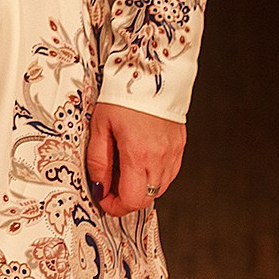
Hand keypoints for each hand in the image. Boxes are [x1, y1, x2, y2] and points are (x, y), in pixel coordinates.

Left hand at [84, 101, 184, 217]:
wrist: (150, 72)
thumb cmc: (122, 96)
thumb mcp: (100, 126)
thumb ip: (98, 160)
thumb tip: (98, 187)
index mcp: (138, 155)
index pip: (131, 200)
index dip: (115, 206)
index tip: (103, 199)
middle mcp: (160, 158)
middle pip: (146, 198)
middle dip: (126, 199)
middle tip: (110, 187)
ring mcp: (173, 153)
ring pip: (159, 188)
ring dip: (141, 187)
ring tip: (124, 169)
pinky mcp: (179, 146)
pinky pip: (169, 173)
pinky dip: (154, 175)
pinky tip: (141, 161)